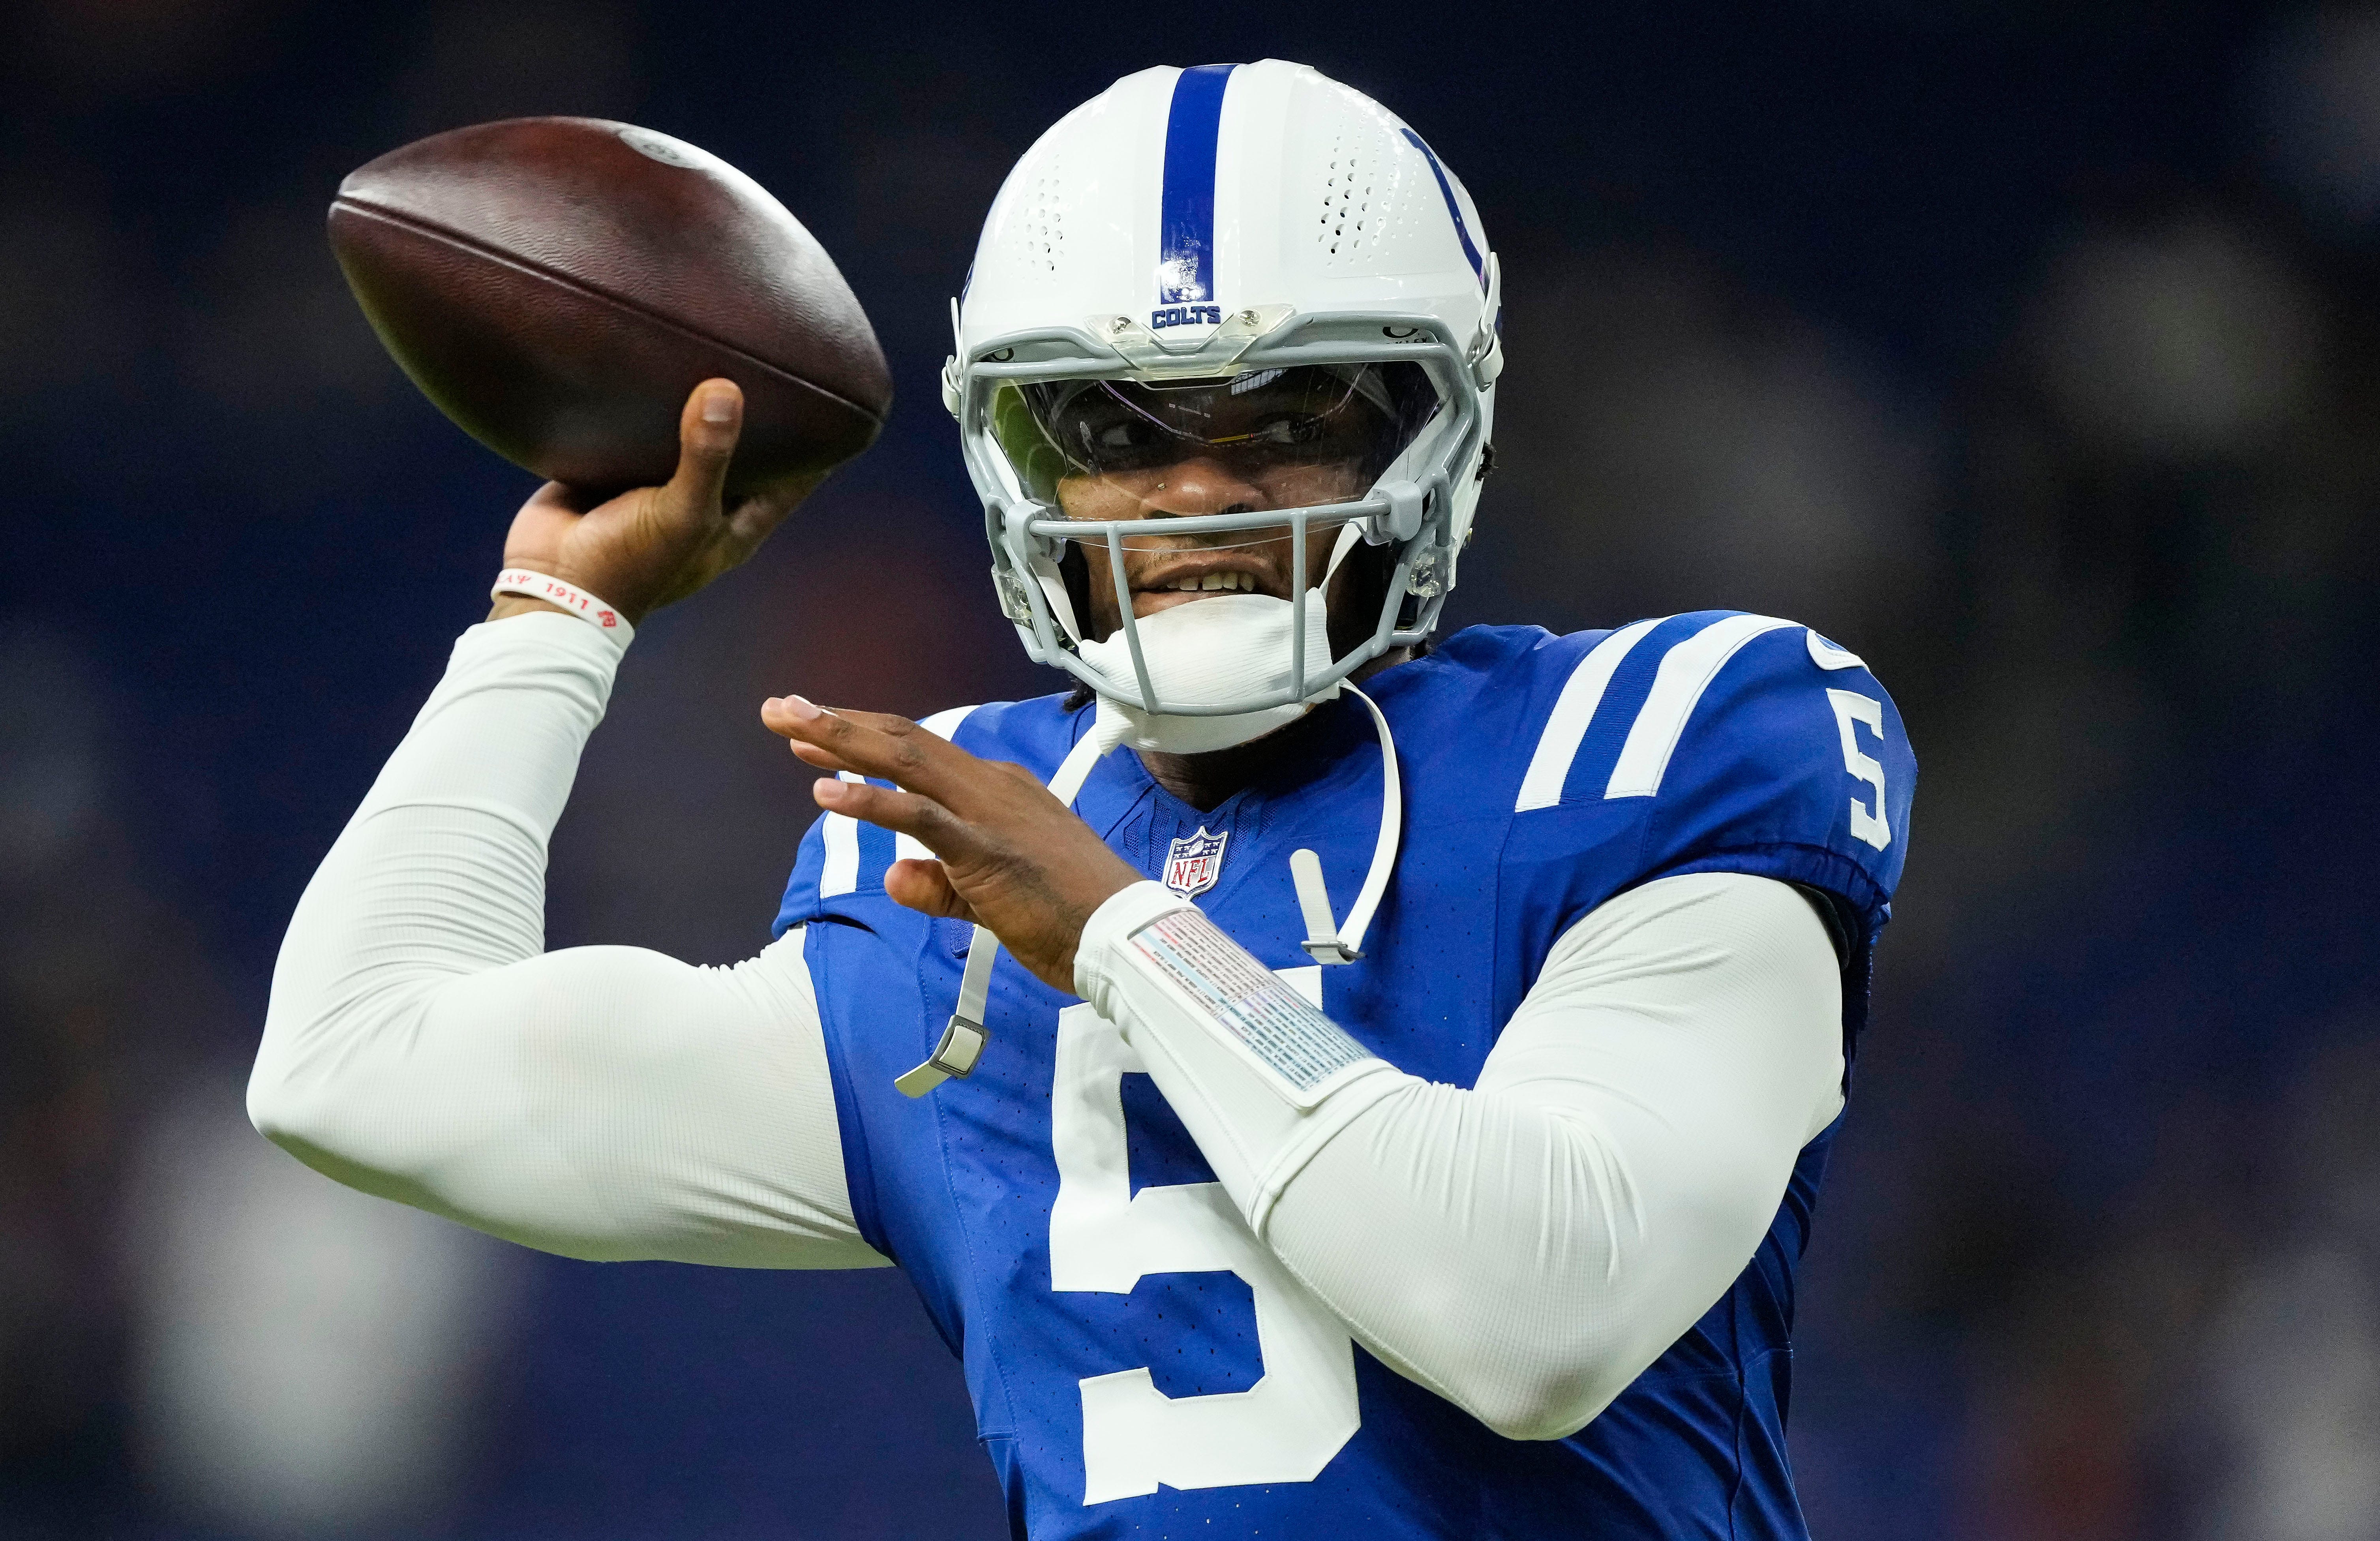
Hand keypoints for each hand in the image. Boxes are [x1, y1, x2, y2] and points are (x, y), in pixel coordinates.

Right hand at [491, 379, 824, 625]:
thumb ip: (708, 455)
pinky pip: (640, 428)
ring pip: (691, 435)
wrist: (552, 583)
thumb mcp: (684, 513)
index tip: (839, 404)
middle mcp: (704, 501)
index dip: (817, 449)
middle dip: (760, 412)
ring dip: (701, 401)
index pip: (793, 481)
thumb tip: (727, 390)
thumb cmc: (631, 564)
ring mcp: (658, 484)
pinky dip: (649, 402)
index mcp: (735, 523)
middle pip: (745, 450)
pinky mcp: (615, 468)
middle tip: (778, 356)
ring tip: (721, 344)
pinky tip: (657, 358)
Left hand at [760, 698, 1140, 992]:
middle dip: (838, 723)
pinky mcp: (985, 849)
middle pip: (903, 742)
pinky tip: (827, 792)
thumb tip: (892, 873)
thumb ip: (938, 886)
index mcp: (997, 792)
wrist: (1125, 936)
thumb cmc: (1071, 918)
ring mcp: (988, 813)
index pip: (918, 756)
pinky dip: (871, 802)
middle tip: (780, 709)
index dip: (861, 741)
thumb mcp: (988, 900)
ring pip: (905, 762)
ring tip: (789, 726)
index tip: (811, 737)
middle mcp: (991, 787)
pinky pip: (921, 817)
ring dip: (842, 740)